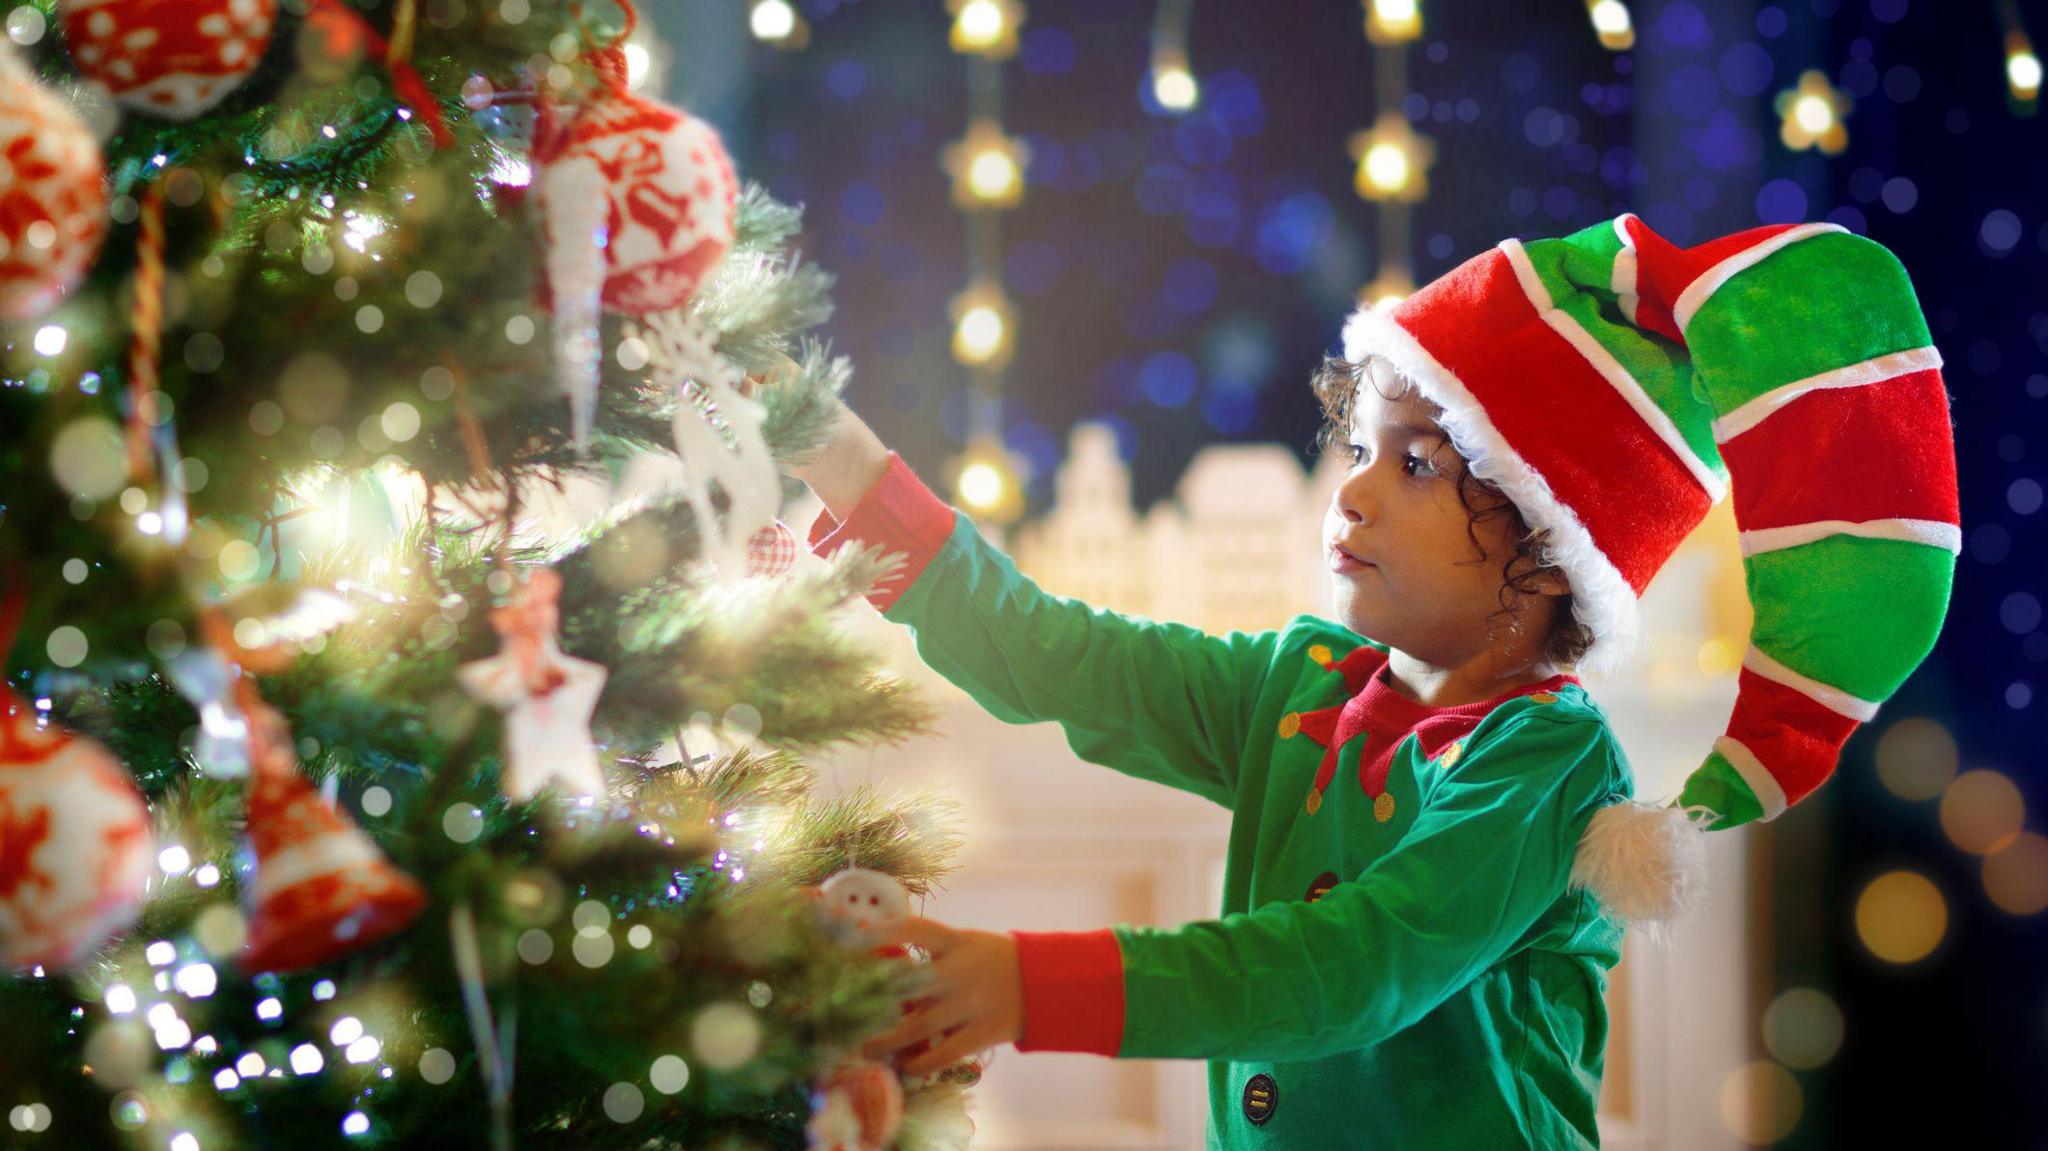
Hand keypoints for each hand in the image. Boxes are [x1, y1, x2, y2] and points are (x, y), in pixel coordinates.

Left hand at [860, 917, 1023, 1077]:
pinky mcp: (981, 1033)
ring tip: (866, 1048)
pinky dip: (921, 1063)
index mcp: (955, 942)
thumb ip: (931, 953)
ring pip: (919, 1025)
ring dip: (889, 1040)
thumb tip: (883, 964)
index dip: (882, 932)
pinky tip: (906, 1066)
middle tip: (847, 1007)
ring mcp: (970, 1004)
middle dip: (876, 996)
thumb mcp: (966, 943)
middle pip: (910, 983)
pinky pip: (944, 1053)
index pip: (915, 929)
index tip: (852, 938)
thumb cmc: (993, 960)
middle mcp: (959, 971)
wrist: (1044, 983)